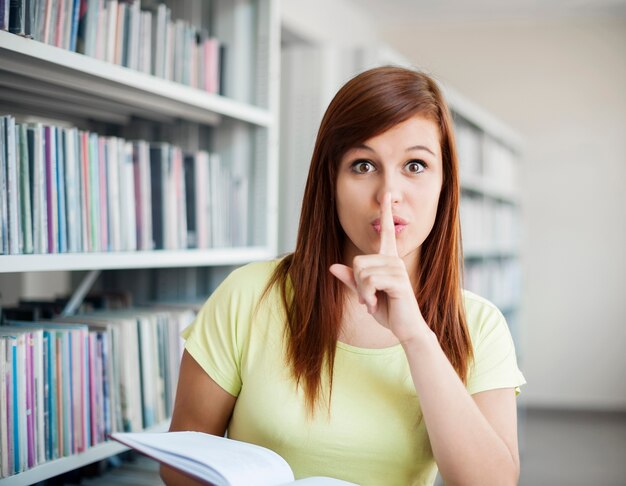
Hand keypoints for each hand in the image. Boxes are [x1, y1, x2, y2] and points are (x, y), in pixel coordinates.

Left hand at [330, 193, 427, 342]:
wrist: (406, 329)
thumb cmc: (388, 310)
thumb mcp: (364, 294)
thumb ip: (351, 280)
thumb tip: (333, 267)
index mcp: (388, 260)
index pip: (387, 232)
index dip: (386, 213)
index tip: (388, 194)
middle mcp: (394, 260)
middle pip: (358, 261)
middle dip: (357, 283)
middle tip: (369, 297)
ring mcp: (398, 269)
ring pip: (361, 272)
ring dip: (362, 292)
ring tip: (374, 301)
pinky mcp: (398, 281)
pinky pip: (368, 281)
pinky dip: (366, 296)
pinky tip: (376, 304)